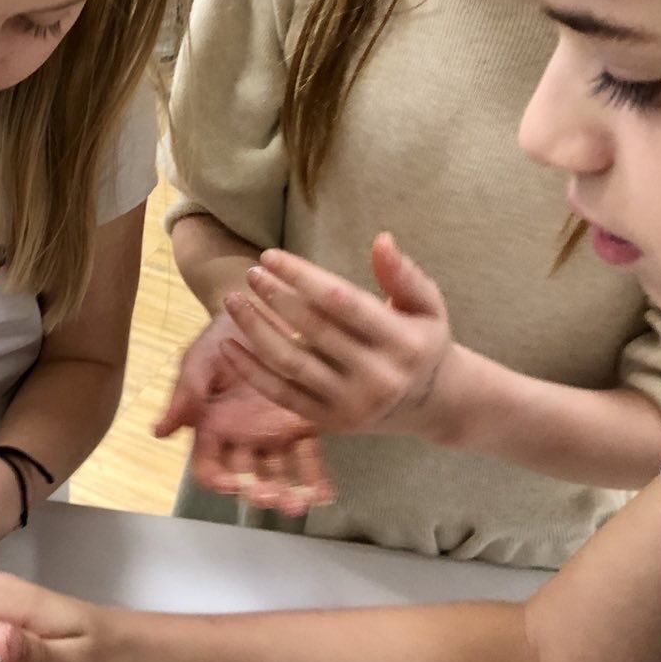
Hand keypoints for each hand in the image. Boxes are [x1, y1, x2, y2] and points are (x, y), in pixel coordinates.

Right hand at [157, 311, 329, 514]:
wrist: (261, 308)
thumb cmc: (222, 333)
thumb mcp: (198, 360)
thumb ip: (185, 394)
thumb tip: (159, 431)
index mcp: (211, 426)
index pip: (208, 465)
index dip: (218, 479)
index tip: (232, 483)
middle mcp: (241, 436)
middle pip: (246, 477)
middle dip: (258, 492)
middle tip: (271, 498)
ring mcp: (272, 433)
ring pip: (278, 473)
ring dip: (288, 492)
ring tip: (300, 502)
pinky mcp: (302, 422)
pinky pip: (309, 456)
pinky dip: (315, 477)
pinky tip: (324, 492)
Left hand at [222, 234, 458, 442]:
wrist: (433, 406)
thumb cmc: (423, 343)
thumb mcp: (427, 307)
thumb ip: (403, 275)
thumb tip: (381, 240)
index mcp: (403, 343)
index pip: (342, 302)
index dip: (302, 276)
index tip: (270, 255)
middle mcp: (377, 377)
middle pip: (313, 330)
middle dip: (276, 297)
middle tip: (250, 273)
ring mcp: (351, 404)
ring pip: (291, 363)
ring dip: (255, 330)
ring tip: (232, 301)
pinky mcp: (329, 421)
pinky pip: (280, 394)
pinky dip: (250, 371)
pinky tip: (227, 345)